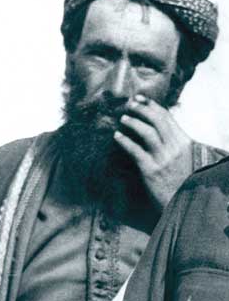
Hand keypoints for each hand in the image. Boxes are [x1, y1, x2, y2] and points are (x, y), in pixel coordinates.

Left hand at [113, 94, 192, 210]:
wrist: (182, 202)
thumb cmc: (181, 180)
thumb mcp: (183, 157)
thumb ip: (173, 143)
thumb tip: (156, 127)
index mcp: (184, 143)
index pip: (168, 118)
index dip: (153, 106)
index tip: (141, 99)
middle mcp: (175, 148)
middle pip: (157, 121)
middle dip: (142, 110)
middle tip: (129, 104)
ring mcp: (163, 159)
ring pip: (147, 133)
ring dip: (133, 122)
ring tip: (122, 118)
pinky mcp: (151, 170)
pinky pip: (136, 151)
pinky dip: (125, 141)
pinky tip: (116, 136)